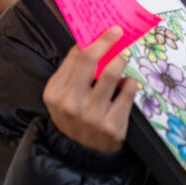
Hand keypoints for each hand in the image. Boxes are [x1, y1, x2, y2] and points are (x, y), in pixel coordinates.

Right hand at [42, 26, 138, 153]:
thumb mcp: (63, 95)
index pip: (75, 58)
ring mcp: (91, 116)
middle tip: (118, 33)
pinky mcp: (111, 126)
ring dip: (121, 60)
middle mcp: (70, 104)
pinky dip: (131, 83)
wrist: (81, 153)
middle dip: (107, 42)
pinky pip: (128, 91)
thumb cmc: (74, 115)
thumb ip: (73, 70)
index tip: (108, 31)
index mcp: (54, 93)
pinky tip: (128, 84)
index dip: (93, 41)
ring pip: (112, 74)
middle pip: (90, 61)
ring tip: (124, 56)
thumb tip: (92, 40)